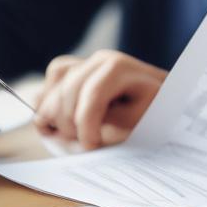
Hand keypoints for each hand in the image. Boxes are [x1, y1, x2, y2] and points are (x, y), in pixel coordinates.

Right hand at [33, 50, 166, 149]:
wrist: (159, 95)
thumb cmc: (153, 109)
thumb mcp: (139, 119)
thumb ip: (110, 124)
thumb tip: (78, 133)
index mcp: (119, 68)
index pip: (92, 94)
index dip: (85, 124)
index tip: (89, 146)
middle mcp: (99, 60)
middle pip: (68, 92)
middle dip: (70, 124)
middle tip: (83, 144)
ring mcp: (85, 62)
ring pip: (54, 88)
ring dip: (56, 117)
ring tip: (73, 136)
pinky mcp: (73, 69)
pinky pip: (50, 84)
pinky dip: (48, 103)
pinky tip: (56, 122)